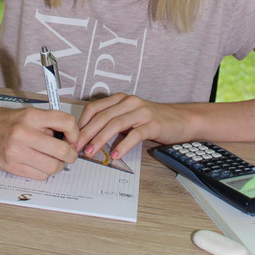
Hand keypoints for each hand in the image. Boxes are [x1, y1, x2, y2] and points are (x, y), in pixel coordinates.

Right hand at [0, 104, 79, 179]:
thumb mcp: (24, 114)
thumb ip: (44, 124)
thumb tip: (66, 138)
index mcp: (31, 116)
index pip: (66, 122)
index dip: (75, 133)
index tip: (72, 138)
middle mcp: (25, 133)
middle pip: (62, 150)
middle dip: (70, 155)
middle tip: (68, 155)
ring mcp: (17, 152)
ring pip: (52, 167)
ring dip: (57, 166)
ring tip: (52, 161)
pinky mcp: (11, 166)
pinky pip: (39, 176)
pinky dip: (43, 173)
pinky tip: (38, 165)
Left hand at [76, 93, 190, 160]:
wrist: (182, 120)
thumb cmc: (153, 120)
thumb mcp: (130, 117)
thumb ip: (113, 122)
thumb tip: (89, 137)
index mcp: (121, 99)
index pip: (94, 108)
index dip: (81, 123)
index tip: (72, 137)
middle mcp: (130, 102)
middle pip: (102, 116)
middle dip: (86, 133)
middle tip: (76, 147)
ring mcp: (141, 112)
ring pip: (115, 124)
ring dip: (100, 139)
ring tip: (91, 152)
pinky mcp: (153, 124)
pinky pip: (134, 135)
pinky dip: (123, 145)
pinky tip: (115, 154)